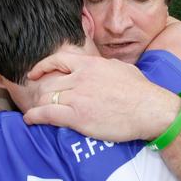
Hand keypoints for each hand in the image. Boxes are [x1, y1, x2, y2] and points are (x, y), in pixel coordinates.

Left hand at [23, 52, 179, 141]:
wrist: (150, 110)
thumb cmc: (141, 91)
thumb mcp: (121, 68)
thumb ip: (104, 66)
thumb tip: (101, 67)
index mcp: (90, 64)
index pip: (58, 60)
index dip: (42, 67)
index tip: (34, 73)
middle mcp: (80, 78)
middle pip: (48, 82)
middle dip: (39, 91)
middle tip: (36, 99)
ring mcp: (78, 97)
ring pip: (45, 97)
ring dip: (36, 104)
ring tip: (33, 110)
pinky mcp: (78, 117)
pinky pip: (47, 114)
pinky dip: (35, 116)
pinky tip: (30, 120)